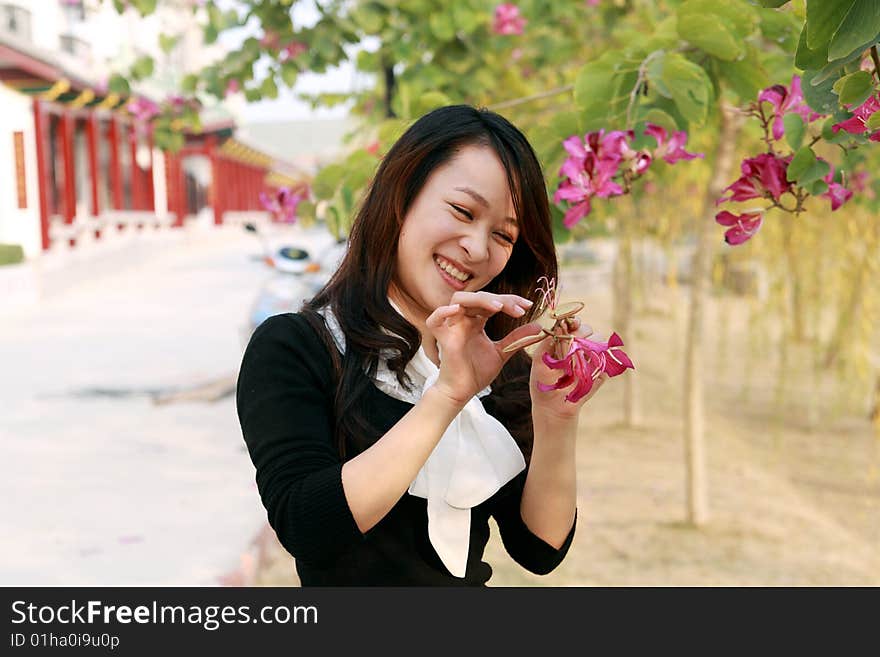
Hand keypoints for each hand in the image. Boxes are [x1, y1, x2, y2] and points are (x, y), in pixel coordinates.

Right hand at [427, 291, 542, 405]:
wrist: (462, 392)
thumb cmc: (477, 372)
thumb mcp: (502, 352)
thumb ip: (517, 339)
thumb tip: (538, 326)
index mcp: (476, 321)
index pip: (492, 302)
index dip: (510, 300)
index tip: (528, 306)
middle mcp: (464, 320)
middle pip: (479, 297)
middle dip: (500, 299)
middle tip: (519, 309)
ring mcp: (452, 327)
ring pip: (459, 300)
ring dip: (479, 300)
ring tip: (498, 307)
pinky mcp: (442, 338)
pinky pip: (435, 319)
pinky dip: (443, 312)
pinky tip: (457, 310)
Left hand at [529, 316, 608, 421]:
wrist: (552, 407)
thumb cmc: (542, 382)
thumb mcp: (539, 360)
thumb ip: (547, 342)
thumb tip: (559, 326)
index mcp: (565, 340)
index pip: (573, 323)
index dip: (573, 321)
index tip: (570, 324)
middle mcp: (580, 346)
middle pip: (588, 329)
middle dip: (581, 333)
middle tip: (572, 344)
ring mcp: (592, 358)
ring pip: (599, 340)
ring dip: (589, 346)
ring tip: (577, 359)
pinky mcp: (601, 372)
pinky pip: (606, 360)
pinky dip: (598, 360)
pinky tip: (586, 369)